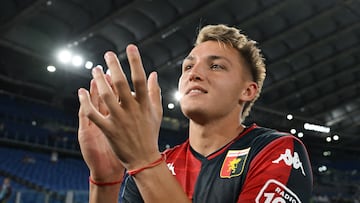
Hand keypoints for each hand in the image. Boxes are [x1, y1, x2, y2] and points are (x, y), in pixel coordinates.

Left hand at [78, 44, 162, 170]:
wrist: (144, 158)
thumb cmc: (150, 133)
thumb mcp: (156, 112)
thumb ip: (154, 92)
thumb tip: (153, 73)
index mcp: (144, 105)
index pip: (140, 79)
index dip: (135, 62)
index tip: (130, 47)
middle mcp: (132, 110)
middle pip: (121, 84)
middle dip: (114, 67)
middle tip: (107, 55)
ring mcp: (119, 120)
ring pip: (106, 97)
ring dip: (99, 82)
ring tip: (95, 69)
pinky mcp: (109, 130)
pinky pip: (94, 115)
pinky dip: (86, 103)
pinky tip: (80, 92)